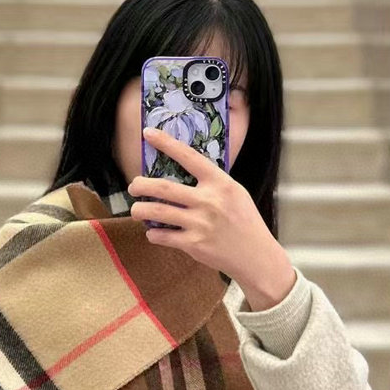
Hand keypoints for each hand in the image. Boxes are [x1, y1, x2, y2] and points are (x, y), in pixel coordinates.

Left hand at [128, 126, 296, 309]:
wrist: (255, 256)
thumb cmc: (245, 222)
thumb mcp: (236, 193)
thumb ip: (213, 183)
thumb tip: (185, 172)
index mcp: (220, 183)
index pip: (189, 157)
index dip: (166, 143)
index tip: (148, 133)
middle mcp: (208, 201)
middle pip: (163, 188)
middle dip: (141, 185)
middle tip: (133, 186)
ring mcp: (200, 224)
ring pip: (157, 213)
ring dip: (140, 210)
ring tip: (135, 210)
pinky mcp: (194, 244)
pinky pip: (163, 237)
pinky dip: (153, 235)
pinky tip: (153, 233)